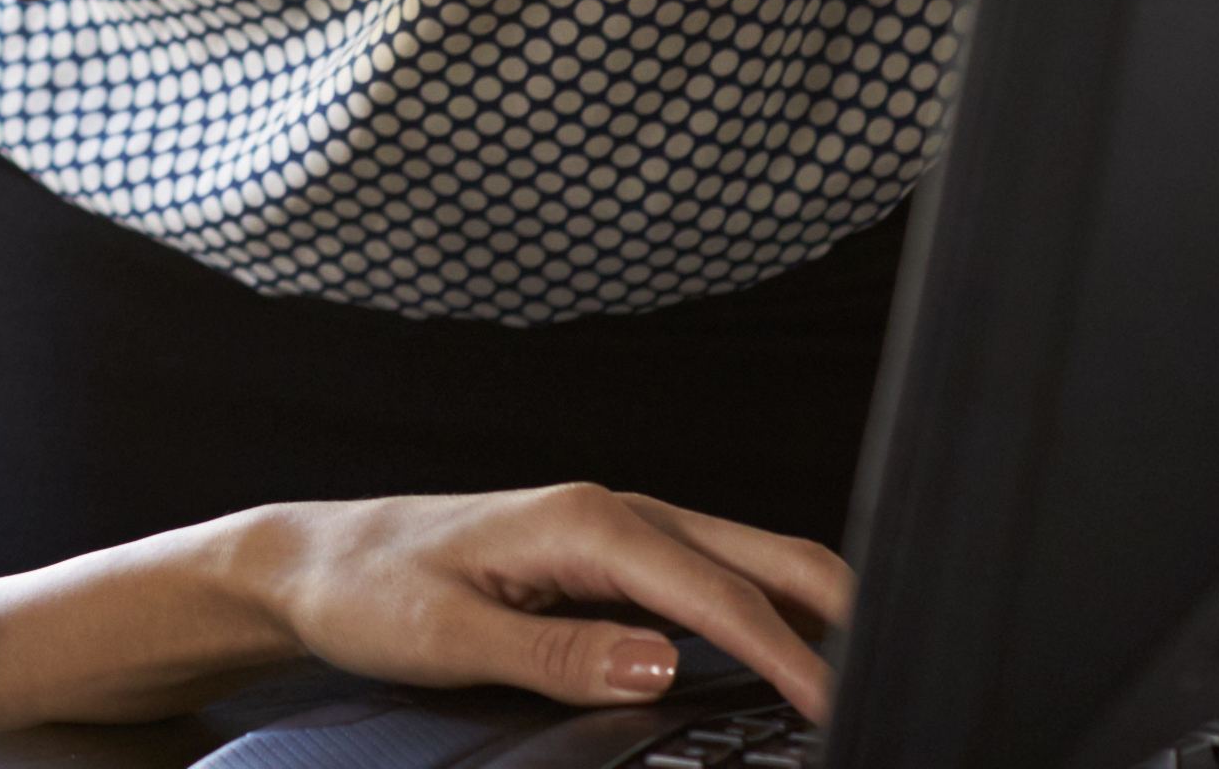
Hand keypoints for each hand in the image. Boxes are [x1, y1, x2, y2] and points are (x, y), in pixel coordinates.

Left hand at [223, 486, 854, 723]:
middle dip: (844, 613)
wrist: (316, 563)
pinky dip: (773, 613)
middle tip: (903, 681)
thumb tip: (662, 667)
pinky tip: (797, 657)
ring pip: (752, 562)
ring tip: (874, 673)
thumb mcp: (448, 635)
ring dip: (817, 611)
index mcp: (585, 522)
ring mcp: (620, 532)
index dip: (790, 654)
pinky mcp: (613, 558)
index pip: (719, 593)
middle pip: (766, 555)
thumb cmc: (371, 592)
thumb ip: (558, 653)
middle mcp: (616, 513)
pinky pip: (716, 580)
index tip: (840, 706)